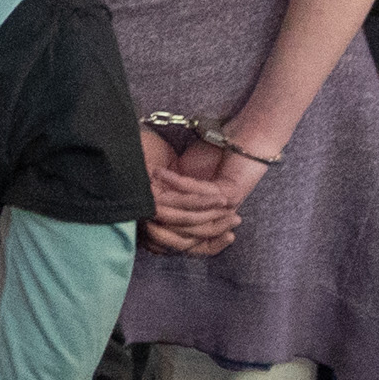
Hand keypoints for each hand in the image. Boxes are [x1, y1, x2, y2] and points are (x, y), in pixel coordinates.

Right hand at [139, 131, 252, 255]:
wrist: (246, 140)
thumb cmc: (214, 157)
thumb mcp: (186, 181)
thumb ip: (171, 196)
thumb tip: (144, 207)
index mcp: (205, 219)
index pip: (181, 239)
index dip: (156, 231)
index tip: (135, 217)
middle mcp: (216, 219)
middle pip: (181, 230)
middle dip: (155, 214)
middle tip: (133, 202)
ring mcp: (223, 209)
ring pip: (186, 213)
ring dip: (162, 194)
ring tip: (144, 181)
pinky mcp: (227, 194)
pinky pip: (195, 192)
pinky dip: (175, 181)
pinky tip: (158, 171)